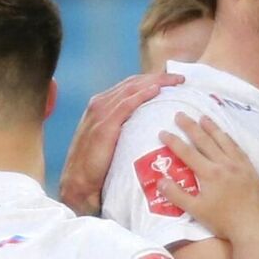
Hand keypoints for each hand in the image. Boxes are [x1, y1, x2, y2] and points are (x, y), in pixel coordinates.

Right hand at [59, 72, 183, 215]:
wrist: (78, 181)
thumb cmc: (96, 165)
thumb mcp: (110, 140)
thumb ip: (124, 128)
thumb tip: (147, 125)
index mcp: (101, 105)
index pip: (130, 86)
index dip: (151, 80)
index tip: (172, 80)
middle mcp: (99, 103)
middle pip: (133, 83)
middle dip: (158, 77)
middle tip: (180, 78)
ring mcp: (100, 113)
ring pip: (131, 89)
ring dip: (155, 81)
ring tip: (175, 81)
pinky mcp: (104, 125)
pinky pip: (126, 104)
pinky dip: (141, 95)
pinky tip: (156, 90)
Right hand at [153, 114, 258, 238]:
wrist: (253, 227)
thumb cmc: (223, 221)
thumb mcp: (196, 211)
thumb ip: (177, 195)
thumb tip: (160, 180)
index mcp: (209, 173)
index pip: (187, 153)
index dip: (173, 141)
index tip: (163, 132)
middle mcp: (224, 164)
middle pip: (204, 140)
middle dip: (190, 127)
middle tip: (180, 115)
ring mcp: (240, 165)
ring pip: (223, 140)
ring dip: (212, 128)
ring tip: (203, 117)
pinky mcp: (250, 169)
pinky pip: (238, 148)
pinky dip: (229, 139)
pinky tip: (226, 136)